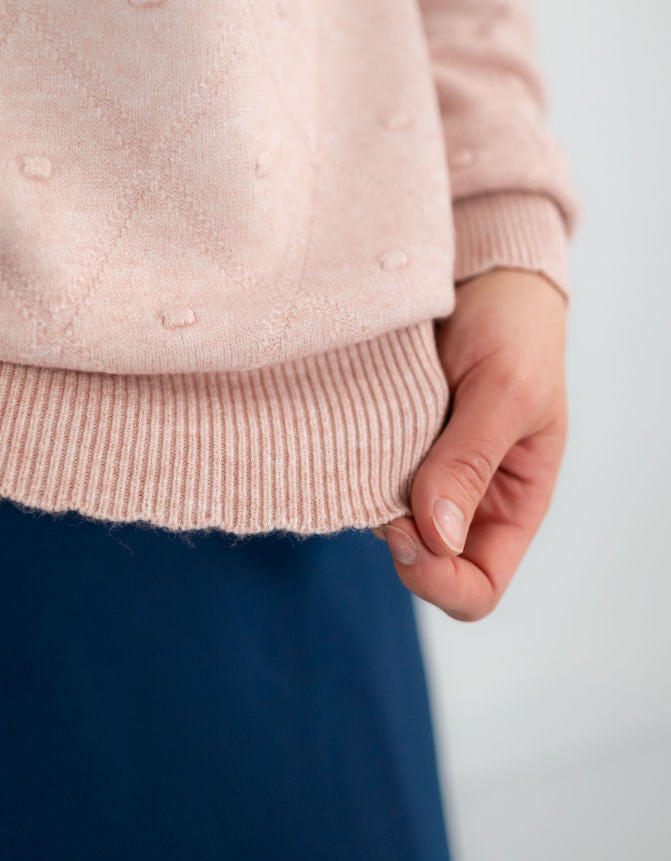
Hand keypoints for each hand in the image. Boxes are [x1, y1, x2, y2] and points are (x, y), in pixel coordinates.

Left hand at [372, 268, 569, 621]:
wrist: (481, 271)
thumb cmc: (515, 327)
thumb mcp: (506, 391)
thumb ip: (471, 461)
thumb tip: (436, 535)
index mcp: (513, 503)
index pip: (478, 588)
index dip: (439, 580)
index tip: (405, 531)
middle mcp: (466, 500)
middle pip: (424, 566)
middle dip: (396, 541)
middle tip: (372, 483)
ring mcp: (422, 473)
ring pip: (385, 524)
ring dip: (367, 502)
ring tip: (361, 447)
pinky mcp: (386, 443)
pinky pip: (361, 478)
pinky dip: (349, 468)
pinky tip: (345, 434)